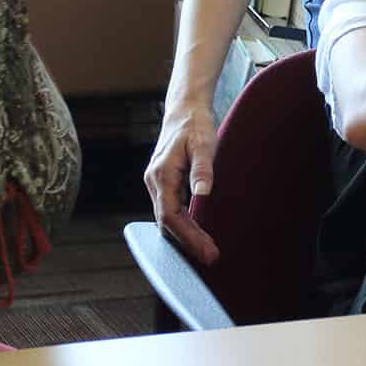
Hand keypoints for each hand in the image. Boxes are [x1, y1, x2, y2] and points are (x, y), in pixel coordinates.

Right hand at [143, 99, 220, 265]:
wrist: (185, 108)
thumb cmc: (195, 124)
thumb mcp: (204, 143)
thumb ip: (203, 169)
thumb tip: (203, 193)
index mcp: (161, 174)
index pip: (171, 215)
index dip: (188, 236)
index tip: (206, 250)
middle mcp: (154, 181)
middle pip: (167, 222)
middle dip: (187, 242)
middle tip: (211, 257)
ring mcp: (157, 183)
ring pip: (168, 218)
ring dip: (185, 236)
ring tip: (207, 251)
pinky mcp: (164, 183)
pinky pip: (171, 210)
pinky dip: (183, 225)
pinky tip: (198, 233)